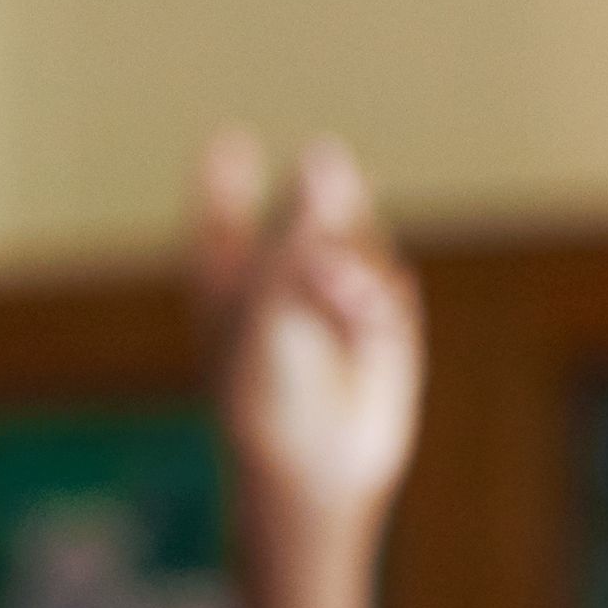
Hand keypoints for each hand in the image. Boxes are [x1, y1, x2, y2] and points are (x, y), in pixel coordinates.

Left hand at [188, 129, 424, 552]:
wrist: (317, 464)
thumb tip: (328, 150)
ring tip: (337, 297)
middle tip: (317, 227)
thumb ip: (298, 221)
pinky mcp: (380, 320)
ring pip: (354, 233)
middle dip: (317, 210)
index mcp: (222, 270)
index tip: (231, 142)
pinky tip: (363, 318)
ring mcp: (331, 295)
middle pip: (302, 205)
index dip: (225, 174)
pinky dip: (374, 293)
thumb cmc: (268, 387)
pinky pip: (387, 275)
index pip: (221, 205)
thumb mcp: (268, 291)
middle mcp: (276, 277)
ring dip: (350, 259)